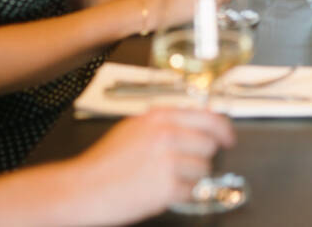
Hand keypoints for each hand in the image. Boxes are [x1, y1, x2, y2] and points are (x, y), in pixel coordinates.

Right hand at [72, 108, 235, 224]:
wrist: (82, 189)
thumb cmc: (103, 163)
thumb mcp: (133, 128)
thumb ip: (163, 123)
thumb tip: (193, 124)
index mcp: (159, 118)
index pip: (208, 117)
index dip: (224, 129)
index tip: (229, 138)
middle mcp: (167, 135)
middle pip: (210, 144)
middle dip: (201, 157)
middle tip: (185, 165)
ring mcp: (169, 161)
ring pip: (204, 170)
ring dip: (191, 178)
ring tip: (165, 180)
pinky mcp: (168, 187)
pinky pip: (193, 192)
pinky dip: (182, 195)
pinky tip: (162, 191)